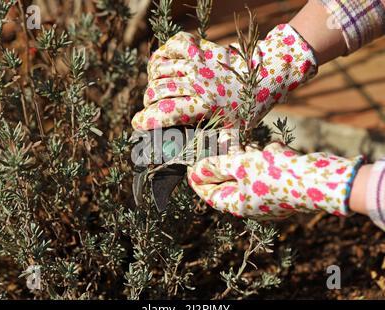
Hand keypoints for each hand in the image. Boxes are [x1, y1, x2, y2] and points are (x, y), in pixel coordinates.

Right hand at [132, 24, 317, 129]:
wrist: (267, 74)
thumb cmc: (251, 106)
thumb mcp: (235, 132)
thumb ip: (216, 147)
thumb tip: (199, 166)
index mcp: (203, 106)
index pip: (163, 112)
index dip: (145, 120)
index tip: (138, 124)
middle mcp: (197, 83)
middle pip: (156, 92)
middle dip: (149, 103)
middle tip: (154, 108)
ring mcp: (198, 63)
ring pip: (159, 70)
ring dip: (153, 81)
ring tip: (158, 89)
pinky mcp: (201, 48)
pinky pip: (173, 45)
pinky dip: (164, 53)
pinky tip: (165, 64)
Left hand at [187, 142, 362, 220]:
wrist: (321, 179)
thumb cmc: (277, 175)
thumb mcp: (242, 166)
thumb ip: (217, 166)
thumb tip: (195, 171)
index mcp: (240, 205)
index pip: (211, 195)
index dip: (199, 180)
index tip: (191, 164)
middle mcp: (253, 203)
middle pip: (229, 181)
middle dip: (222, 161)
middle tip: (218, 143)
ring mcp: (269, 194)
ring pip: (248, 172)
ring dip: (243, 156)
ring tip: (241, 140)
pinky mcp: (282, 183)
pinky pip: (265, 169)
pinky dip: (262, 158)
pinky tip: (271, 150)